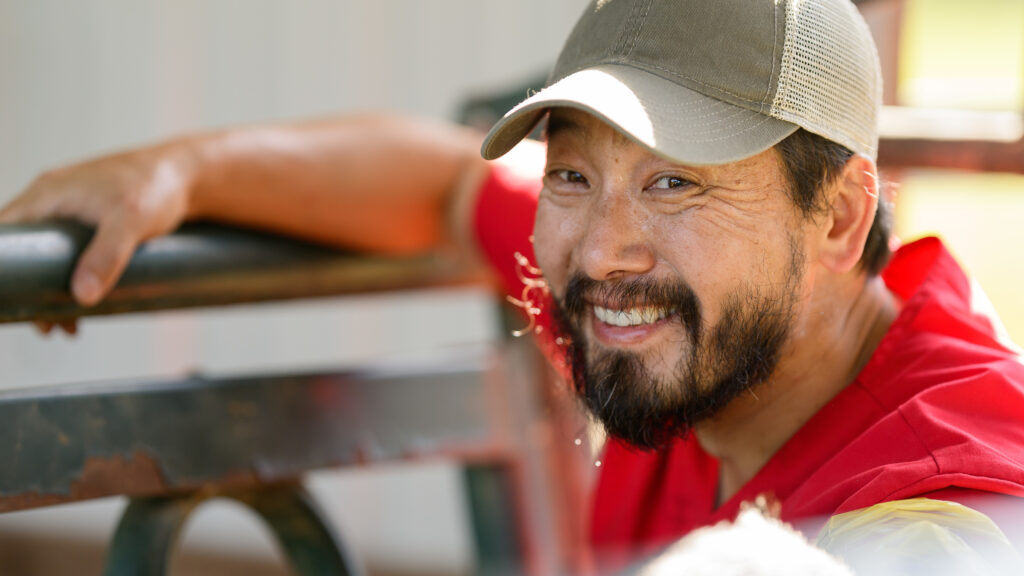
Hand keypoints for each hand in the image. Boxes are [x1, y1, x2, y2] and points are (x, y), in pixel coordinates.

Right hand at [0, 143, 195, 307]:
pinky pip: (69, 252)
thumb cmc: (157, 186)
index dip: (5, 267)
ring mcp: (70, 209)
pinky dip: (72, 277)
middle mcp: (52, 200)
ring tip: (67, 326)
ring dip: (53, 290)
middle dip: (31, 289)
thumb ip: (106, 256)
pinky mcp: (91, 220)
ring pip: (46, 255)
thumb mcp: (131, 221)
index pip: (5, 233)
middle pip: (24, 250)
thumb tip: (82, 296)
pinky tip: (86, 305)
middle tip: (46, 326)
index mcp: (48, 195)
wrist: (189, 174)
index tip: (13, 300)